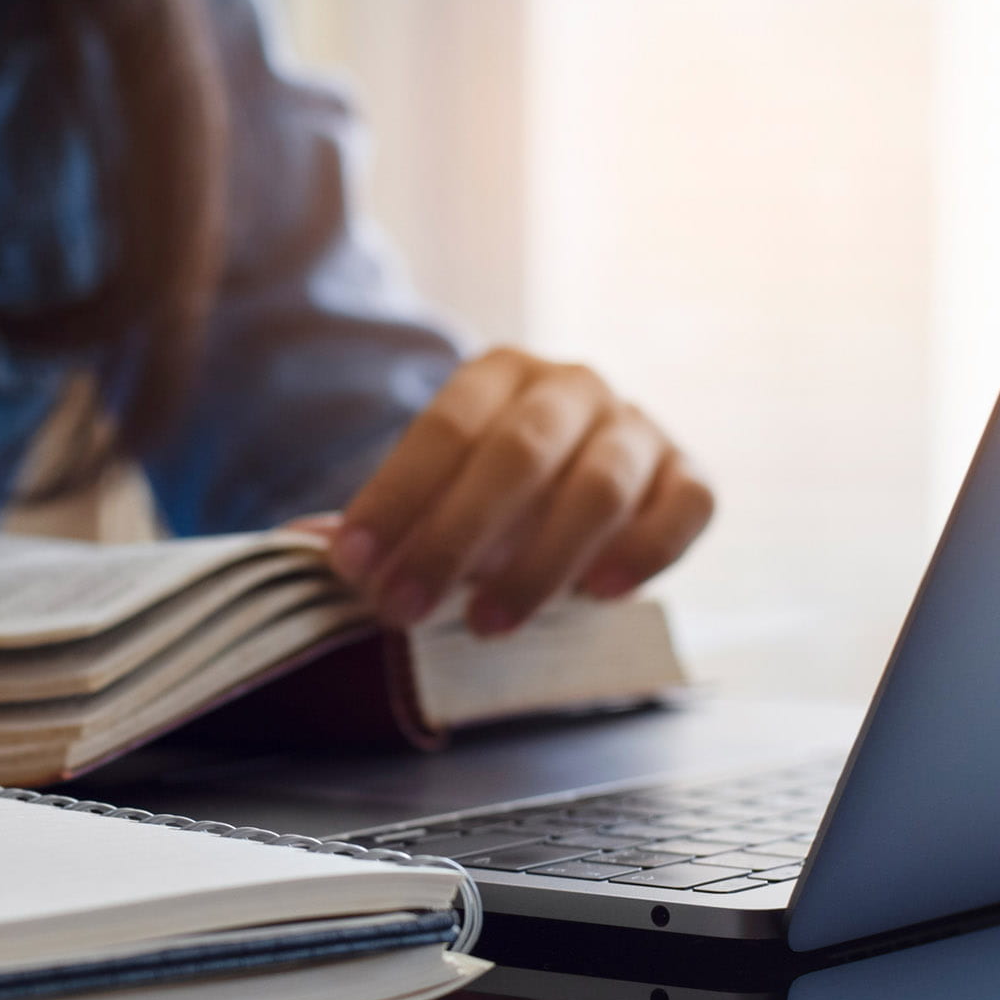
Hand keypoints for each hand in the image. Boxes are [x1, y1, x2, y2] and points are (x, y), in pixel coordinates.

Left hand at [329, 348, 713, 634]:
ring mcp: (637, 427)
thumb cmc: (487, 498)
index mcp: (496, 374)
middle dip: (453, 537)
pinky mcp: (688, 475)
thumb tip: (311, 549)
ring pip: (599, 486)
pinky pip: (687, 506)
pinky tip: (598, 596)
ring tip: (484, 626)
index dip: (394, 498)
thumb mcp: (432, 497)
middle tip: (403, 608)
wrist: (580, 485)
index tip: (351, 565)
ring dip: (538, 563)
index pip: (442, 428)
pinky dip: (645, 552)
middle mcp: (571, 387)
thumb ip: (386, 523)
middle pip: (517, 454)